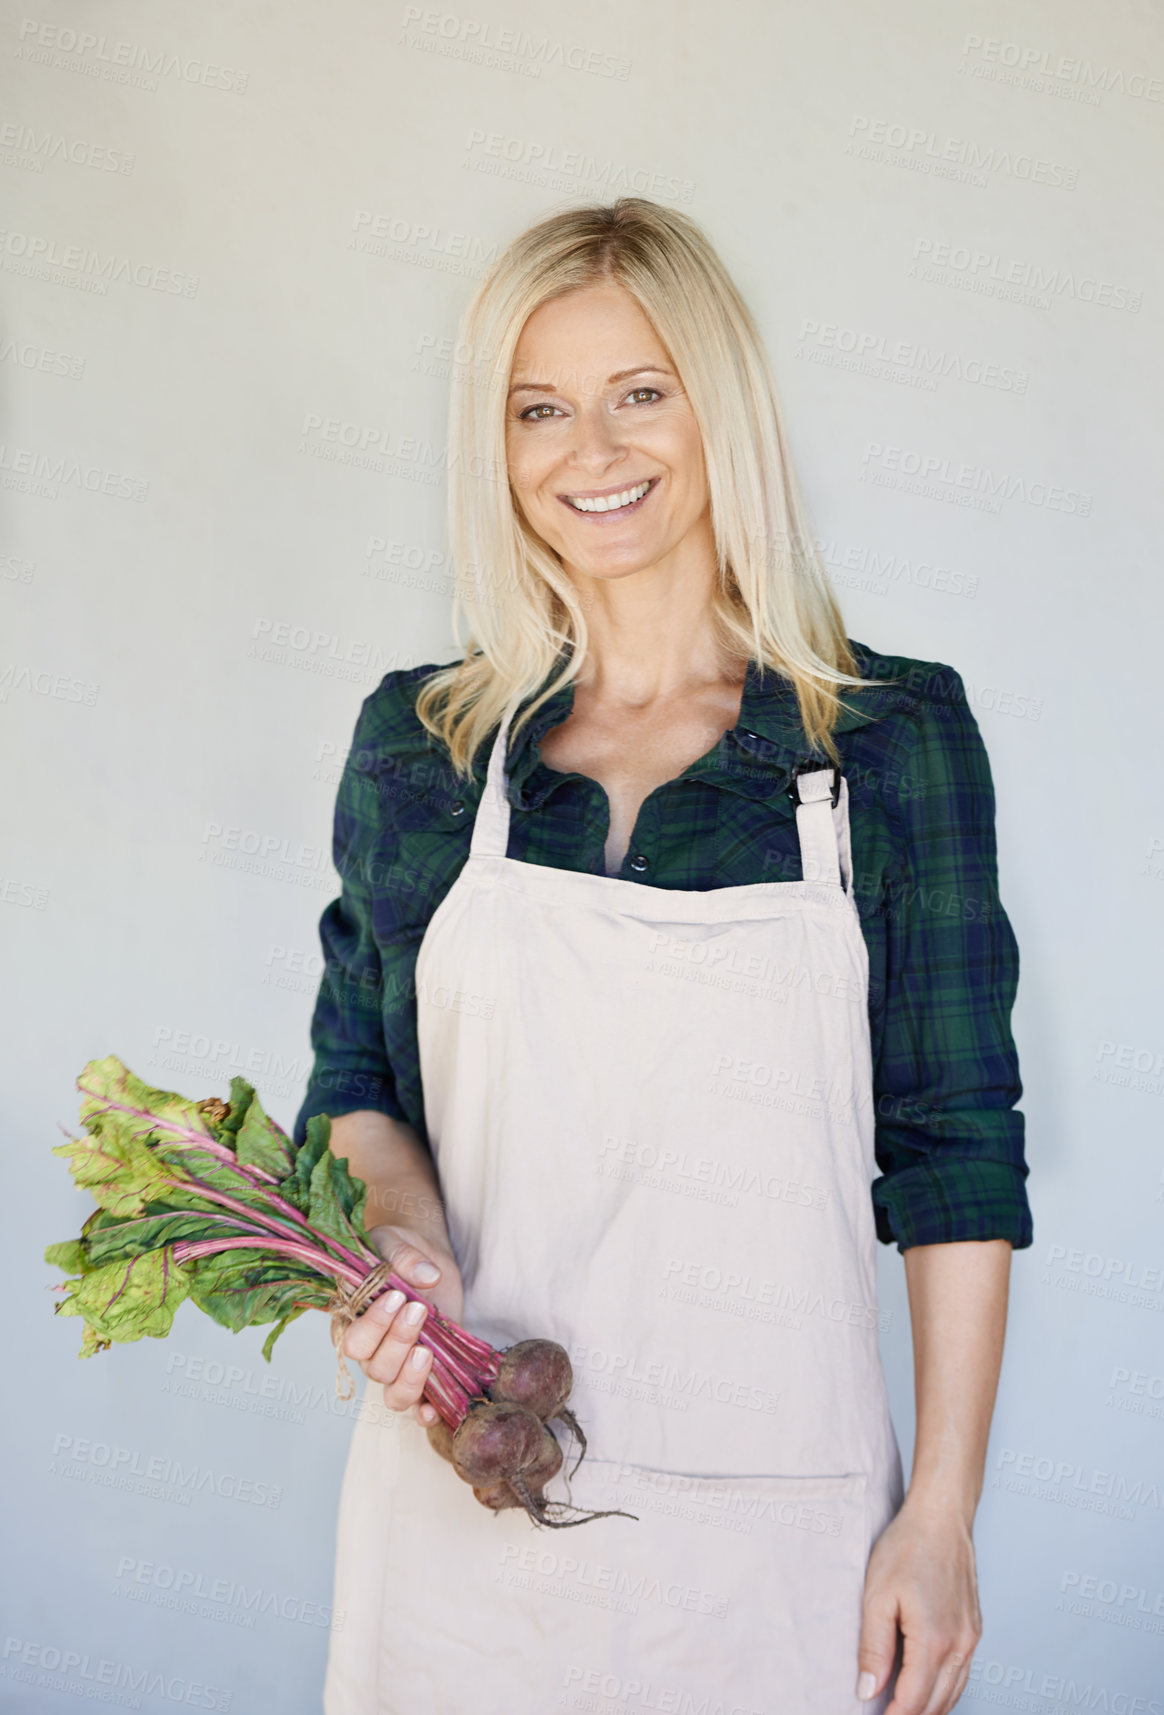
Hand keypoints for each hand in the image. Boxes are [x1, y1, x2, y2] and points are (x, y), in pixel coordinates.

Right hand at [341, 1223, 463, 1427]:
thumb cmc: (399, 1249)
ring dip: (411, 1379)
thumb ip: (403, 1256)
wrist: (425, 1254)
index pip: (354, 1341)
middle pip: (376, 1368)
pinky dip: (424, 1412)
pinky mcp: (425, 1371)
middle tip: (418, 1310)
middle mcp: (372, 1350)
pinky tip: (434, 1408)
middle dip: (398, 1342)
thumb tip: (428, 1276)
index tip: (398, 1298)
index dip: (374, 1326)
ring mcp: (399, 1364)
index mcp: (352, 1322)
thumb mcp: (396, 1241)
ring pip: (394, 1395)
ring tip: (427, 1352)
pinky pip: (417, 1406)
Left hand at [856, 1495, 981, 1712]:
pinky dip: (944, 1691)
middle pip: (936, 1705)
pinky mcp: (974, 1629)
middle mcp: (959, 1646)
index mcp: (934, 1641)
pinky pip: (962, 1674)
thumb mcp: (877, 1596)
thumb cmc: (908, 1547)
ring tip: (900, 1710)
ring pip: (953, 1694)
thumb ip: (873, 1648)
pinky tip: (925, 1689)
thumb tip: (868, 1690)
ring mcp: (971, 1639)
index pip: (913, 1702)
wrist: (941, 1517)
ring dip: (929, 1709)